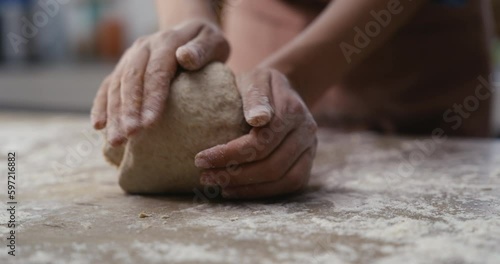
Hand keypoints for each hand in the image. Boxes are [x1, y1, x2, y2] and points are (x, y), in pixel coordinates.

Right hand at [91, 20, 229, 145]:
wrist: (190, 31)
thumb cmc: (207, 43)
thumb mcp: (213, 41)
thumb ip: (202, 49)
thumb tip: (185, 57)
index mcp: (166, 42)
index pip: (157, 71)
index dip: (152, 97)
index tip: (150, 123)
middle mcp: (144, 48)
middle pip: (132, 80)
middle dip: (129, 110)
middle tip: (130, 135)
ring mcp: (131, 57)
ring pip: (117, 85)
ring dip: (114, 114)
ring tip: (116, 140)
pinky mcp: (124, 67)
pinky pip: (108, 86)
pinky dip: (101, 106)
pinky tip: (98, 126)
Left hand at [195, 68, 317, 198]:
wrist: (284, 88)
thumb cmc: (260, 84)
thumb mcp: (255, 79)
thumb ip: (255, 96)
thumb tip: (258, 119)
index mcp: (292, 110)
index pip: (261, 142)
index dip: (230, 154)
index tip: (200, 159)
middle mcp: (306, 131)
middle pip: (272, 165)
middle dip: (235, 176)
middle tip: (206, 177)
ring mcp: (310, 149)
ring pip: (283, 180)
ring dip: (248, 188)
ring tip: (219, 187)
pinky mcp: (307, 162)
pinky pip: (290, 185)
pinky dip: (263, 192)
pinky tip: (237, 190)